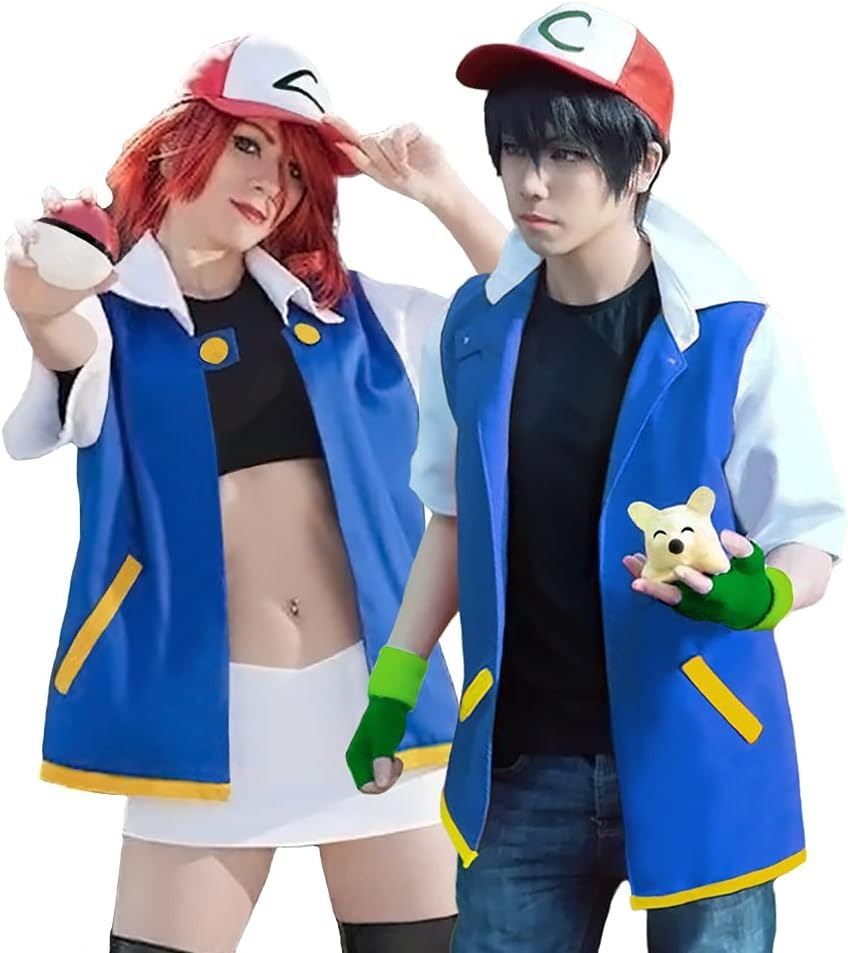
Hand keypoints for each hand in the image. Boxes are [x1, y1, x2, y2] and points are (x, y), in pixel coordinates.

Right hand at [4, 187, 115, 319]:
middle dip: (52, 196)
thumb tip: (115, 275)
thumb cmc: (72, 286)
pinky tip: (27, 261)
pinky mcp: (13, 249)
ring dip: (27, 224)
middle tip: (58, 206)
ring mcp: (30, 235)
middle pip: (50, 201)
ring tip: (34, 234)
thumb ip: (103, 278)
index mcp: (74, 225)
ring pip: (25, 222)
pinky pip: (13, 247)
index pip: (80, 204)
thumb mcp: (91, 283)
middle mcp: (50, 224)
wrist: (48, 305)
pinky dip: (18, 253)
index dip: (85, 195)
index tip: (89, 199)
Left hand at [322, 115, 456, 206]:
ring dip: (393, 160)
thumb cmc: (410, 185)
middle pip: (367, 141)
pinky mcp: (411, 128)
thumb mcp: (381, 177)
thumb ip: (360, 160)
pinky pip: (397, 135)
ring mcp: (397, 132)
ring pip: (382, 140)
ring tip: (405, 169)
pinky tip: (408, 161)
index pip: (353, 136)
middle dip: (380, 161)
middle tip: (395, 173)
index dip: (339, 125)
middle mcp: (383, 139)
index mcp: (373, 152)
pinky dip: (401, 152)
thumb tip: (340, 144)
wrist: (435, 188)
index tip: (324, 117)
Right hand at [345, 696, 407, 794]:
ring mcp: (366, 758)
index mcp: (355, 758)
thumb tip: (380, 783)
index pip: (364, 785)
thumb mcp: (384, 740)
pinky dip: (390, 770)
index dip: (380, 784)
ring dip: (389, 774)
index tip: (391, 770)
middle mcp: (358, 760)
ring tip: (395, 759)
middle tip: (395, 763)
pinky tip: (394, 758)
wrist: (390, 703)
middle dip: (386, 779)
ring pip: (377, 780)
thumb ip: (381, 760)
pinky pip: (381, 772)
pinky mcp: (374, 756)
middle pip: (371, 785)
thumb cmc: (385, 719)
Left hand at [624, 530, 776, 628]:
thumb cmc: (750, 582)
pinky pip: (661, 592)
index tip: (680, 570)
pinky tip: (635, 563)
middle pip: (675, 598)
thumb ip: (743, 549)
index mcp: (721, 593)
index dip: (692, 580)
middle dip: (656, 590)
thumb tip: (726, 534)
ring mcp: (690, 605)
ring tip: (630, 562)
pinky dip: (648, 579)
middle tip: (637, 581)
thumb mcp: (754, 565)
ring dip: (646, 581)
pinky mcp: (682, 603)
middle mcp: (701, 602)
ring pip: (664, 595)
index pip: (705, 588)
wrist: (749, 607)